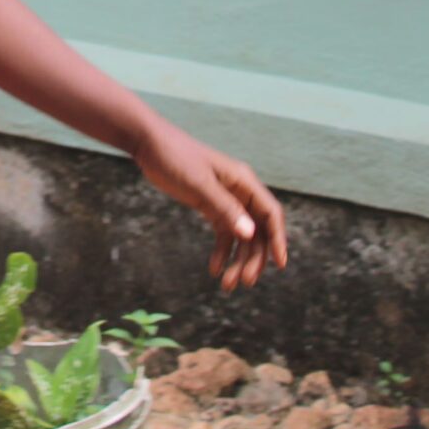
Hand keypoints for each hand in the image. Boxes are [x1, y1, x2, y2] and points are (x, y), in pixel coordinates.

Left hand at [132, 122, 287, 290]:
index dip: (278, 239)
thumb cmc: (175, 157)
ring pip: (241, 235)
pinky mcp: (210, 205)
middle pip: (257, 230)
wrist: (149, 144)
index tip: (280, 264)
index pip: (271, 214)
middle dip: (253, 258)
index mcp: (244, 181)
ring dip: (237, 260)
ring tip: (228, 285)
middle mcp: (240, 192)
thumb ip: (224, 208)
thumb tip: (250, 234)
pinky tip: (214, 269)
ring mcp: (226, 199)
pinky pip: (223, 233)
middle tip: (244, 282)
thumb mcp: (199, 184)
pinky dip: (221, 252)